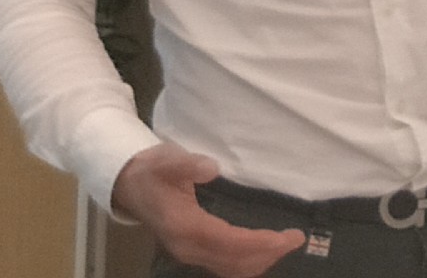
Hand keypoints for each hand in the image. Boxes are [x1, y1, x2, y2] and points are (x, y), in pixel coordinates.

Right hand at [112, 144, 304, 277]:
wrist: (130, 186)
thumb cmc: (153, 170)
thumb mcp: (166, 159)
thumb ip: (188, 163)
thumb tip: (213, 168)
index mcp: (184, 227)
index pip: (228, 242)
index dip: (258, 243)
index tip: (285, 237)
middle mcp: (188, 248)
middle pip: (234, 262)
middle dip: (268, 253)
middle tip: (296, 238)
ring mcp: (190, 254)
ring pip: (231, 269)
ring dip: (261, 260)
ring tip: (286, 244)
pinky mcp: (193, 252)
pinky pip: (226, 266)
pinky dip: (249, 261)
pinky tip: (264, 250)